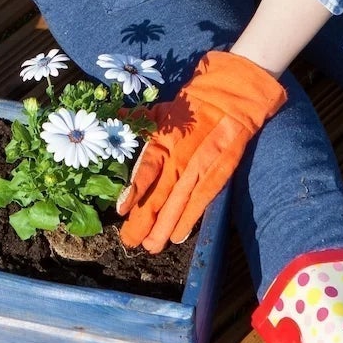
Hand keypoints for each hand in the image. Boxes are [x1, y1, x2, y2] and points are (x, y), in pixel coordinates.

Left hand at [118, 51, 286, 252]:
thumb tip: (109, 124)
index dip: (134, 191)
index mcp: (163, 140)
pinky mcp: (220, 172)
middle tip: (130, 242)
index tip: (121, 209)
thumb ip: (135, 121)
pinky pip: (203, 199)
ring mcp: (201, 166)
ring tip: (151, 247)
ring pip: (179, 202)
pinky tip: (179, 235)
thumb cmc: (191, 104)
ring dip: (164, 227)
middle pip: (159, 194)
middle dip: (144, 220)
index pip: (146, 169)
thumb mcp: (159, 109)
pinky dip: (191, 218)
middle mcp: (180, 156)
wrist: (232, 94)